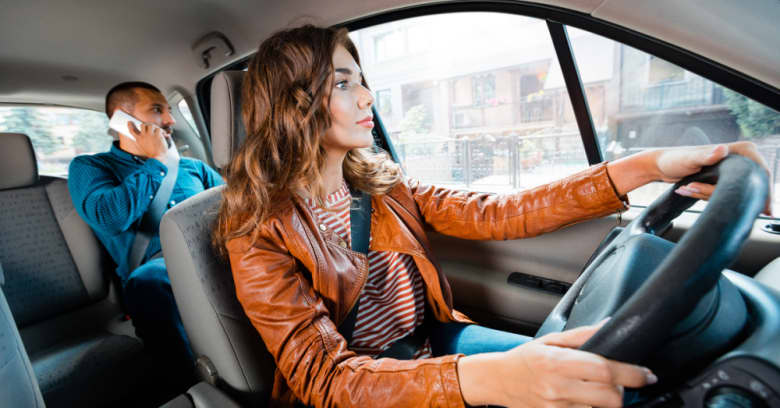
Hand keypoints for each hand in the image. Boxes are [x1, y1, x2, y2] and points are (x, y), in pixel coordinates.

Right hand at [128, 122, 169, 161]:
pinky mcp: (157, 136)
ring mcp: (150, 136)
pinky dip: (162, 131)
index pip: (132, 131)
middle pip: (142, 125)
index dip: (130, 125)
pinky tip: (164, 135)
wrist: (158, 157)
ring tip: (158, 131)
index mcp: (139, 139)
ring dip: (155, 127)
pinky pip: (158, 129)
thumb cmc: (151, 152)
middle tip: (151, 128)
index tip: (130, 122)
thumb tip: (140, 136)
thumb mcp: (143, 146)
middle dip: (147, 124)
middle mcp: (143, 136)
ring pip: (150, 125)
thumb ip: (141, 140)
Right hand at [458, 320, 655, 407]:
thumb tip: (610, 326)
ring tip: (597, 389)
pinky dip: (592, 407)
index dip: (632, 374)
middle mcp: (557, 388)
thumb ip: (583, 335)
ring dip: (606, 401)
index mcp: (557, 363)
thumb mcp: (551, 340)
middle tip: (621, 382)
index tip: (646, 374)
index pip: (604, 371)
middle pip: (610, 398)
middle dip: (622, 391)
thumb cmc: (524, 359)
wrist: (498, 381)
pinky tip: (586, 398)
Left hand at [654, 142, 771, 214]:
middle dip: (726, 194)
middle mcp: (736, 159)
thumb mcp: (689, 158)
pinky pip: (721, 194)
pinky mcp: (720, 181)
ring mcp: (729, 171)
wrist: (660, 166)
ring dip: (709, 195)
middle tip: (696, 188)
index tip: (760, 205)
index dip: (762, 188)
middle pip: (746, 185)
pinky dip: (706, 196)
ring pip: (731, 192)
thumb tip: (722, 150)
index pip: (761, 170)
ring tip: (687, 187)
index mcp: (737, 150)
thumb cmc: (673, 159)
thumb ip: (706, 156)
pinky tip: (687, 190)